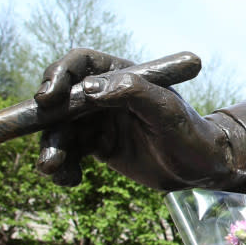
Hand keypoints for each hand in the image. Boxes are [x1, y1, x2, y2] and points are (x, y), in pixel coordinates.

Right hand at [34, 48, 236, 189]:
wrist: (201, 168)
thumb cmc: (191, 133)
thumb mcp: (168, 112)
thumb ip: (134, 94)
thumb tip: (89, 89)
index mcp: (123, 74)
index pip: (80, 64)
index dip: (58, 76)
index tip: (47, 98)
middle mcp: (105, 93)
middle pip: (61, 99)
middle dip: (44, 122)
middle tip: (46, 151)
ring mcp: (99, 119)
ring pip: (60, 129)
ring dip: (51, 149)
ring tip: (54, 171)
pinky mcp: (96, 145)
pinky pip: (68, 152)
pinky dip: (62, 166)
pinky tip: (70, 180)